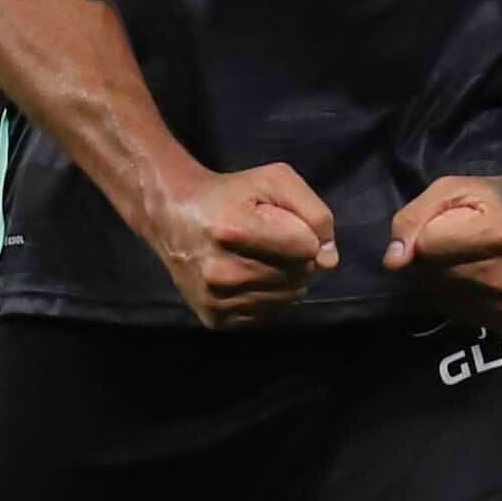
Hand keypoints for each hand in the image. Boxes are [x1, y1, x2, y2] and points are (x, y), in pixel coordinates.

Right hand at [151, 159, 338, 327]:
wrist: (173, 217)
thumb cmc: (230, 194)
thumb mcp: (275, 181)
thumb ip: (314, 213)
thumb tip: (328, 261)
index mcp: (232, 230)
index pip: (306, 247)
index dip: (304, 233)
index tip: (282, 223)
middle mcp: (220, 271)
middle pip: (299, 274)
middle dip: (297, 256)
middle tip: (268, 240)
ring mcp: (215, 299)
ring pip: (288, 297)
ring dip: (286, 278)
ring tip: (259, 257)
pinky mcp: (214, 319)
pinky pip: (270, 315)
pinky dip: (270, 297)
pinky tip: (251, 277)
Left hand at [385, 170, 501, 328]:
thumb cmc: (495, 200)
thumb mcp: (450, 190)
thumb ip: (413, 219)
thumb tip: (393, 262)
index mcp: (501, 236)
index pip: (425, 248)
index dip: (425, 233)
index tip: (448, 222)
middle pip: (433, 274)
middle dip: (433, 257)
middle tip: (459, 239)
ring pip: (443, 296)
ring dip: (443, 278)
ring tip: (469, 258)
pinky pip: (458, 313)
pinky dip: (458, 296)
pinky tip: (477, 278)